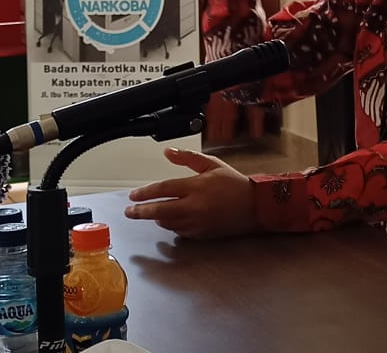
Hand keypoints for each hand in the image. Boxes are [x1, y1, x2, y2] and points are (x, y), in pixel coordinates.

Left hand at [125, 147, 256, 239]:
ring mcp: (197, 222)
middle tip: (130, 212)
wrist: (256, 206)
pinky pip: (179, 231)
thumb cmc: (234, 183)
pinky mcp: (201, 234)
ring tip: (150, 213)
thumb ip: (188, 158)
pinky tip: (170, 220)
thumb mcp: (212, 164)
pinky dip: (172, 225)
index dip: (145, 193)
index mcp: (196, 186)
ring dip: (156, 218)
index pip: (163, 189)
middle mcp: (194, 206)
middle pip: (159, 211)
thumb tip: (167, 152)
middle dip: (141, 212)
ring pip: (167, 223)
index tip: (133, 196)